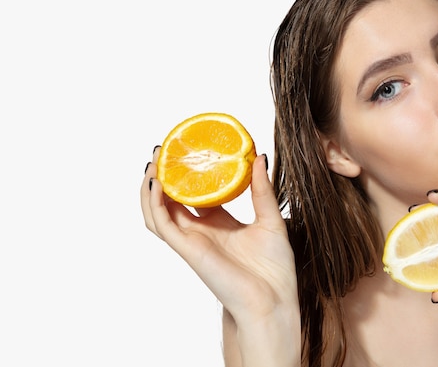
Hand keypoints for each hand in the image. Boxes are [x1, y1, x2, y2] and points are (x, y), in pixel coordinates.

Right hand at [140, 148, 298, 324]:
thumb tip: (259, 156)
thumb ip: (261, 189)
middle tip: (163, 149)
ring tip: (153, 161)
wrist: (273, 301)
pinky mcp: (187, 250)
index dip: (187, 174)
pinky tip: (156, 182)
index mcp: (219, 223)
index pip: (195, 194)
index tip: (187, 149)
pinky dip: (155, 204)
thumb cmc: (274, 268)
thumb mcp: (271, 219)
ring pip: (158, 211)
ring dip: (150, 187)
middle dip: (163, 175)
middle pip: (171, 199)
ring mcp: (191, 240)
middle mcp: (201, 231)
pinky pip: (162, 224)